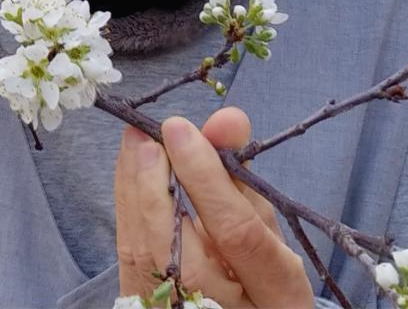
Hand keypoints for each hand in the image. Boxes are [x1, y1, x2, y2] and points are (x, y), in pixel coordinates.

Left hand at [114, 107, 313, 307]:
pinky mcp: (151, 308)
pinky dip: (128, 207)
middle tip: (147, 136)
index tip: (180, 129)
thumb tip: (227, 118)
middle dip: (157, 188)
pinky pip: (132, 257)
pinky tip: (131, 171)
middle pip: (183, 256)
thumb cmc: (259, 266)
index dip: (206, 179)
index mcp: (278, 294)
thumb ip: (242, 175)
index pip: (237, 233)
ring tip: (136, 141)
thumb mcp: (264, 224)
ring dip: (135, 190)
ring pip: (149, 256)